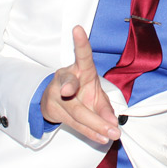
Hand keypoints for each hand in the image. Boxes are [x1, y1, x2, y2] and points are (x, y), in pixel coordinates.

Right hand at [40, 26, 120, 144]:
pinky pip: (74, 124)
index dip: (80, 42)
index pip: (81, 54)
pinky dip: (89, 132)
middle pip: (77, 95)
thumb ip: (105, 107)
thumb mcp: (96, 95)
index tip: (77, 29)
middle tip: (111, 125)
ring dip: (95, 126)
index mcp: (80, 68)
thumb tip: (113, 122)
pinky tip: (101, 138)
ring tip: (110, 134)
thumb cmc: (82, 91)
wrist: (56, 101)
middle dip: (96, 114)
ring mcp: (56, 95)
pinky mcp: (53, 111)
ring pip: (76, 113)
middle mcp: (66, 78)